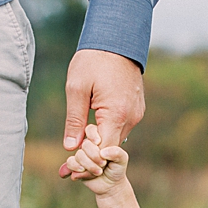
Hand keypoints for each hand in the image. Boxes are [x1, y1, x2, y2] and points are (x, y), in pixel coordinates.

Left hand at [59, 49, 144, 178]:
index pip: (103, 152)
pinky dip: (108, 129)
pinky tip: (93, 124)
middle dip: (92, 154)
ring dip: (99, 140)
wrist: (117, 39)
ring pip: (115, 137)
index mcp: (116, 115)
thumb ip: (74, 120)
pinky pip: (121, 126)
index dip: (88, 162)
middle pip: (110, 147)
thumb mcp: (76, 89)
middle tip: (69, 162)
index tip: (70, 167)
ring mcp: (137, 113)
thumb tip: (70, 147)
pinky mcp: (137, 108)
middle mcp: (131, 118)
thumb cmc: (93, 60)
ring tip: (79, 140)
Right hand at [62, 124, 129, 195]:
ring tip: (99, 172)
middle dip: (94, 156)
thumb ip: (117, 152)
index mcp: (99, 139)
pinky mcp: (75, 165)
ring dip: (89, 165)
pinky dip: (77, 169)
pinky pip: (70, 163)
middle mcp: (88, 145)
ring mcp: (81, 154)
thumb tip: (103, 152)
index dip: (93, 135)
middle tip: (103, 164)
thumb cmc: (117, 168)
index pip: (91, 129)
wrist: (111, 184)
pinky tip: (83, 172)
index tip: (98, 143)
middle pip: (85, 144)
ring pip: (78, 155)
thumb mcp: (122, 159)